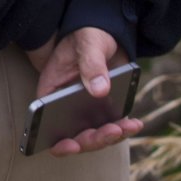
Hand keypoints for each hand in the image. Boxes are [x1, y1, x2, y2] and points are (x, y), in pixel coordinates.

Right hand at [25, 27, 141, 156]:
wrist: (106, 34)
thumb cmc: (88, 36)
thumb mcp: (88, 45)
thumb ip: (92, 65)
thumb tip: (100, 91)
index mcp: (51, 90)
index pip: (45, 121)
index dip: (57, 139)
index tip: (73, 145)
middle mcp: (64, 105)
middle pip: (73, 135)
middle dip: (93, 139)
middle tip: (113, 131)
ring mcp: (84, 110)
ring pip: (93, 135)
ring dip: (111, 136)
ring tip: (129, 126)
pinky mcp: (102, 110)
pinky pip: (110, 126)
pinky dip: (123, 129)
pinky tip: (135, 123)